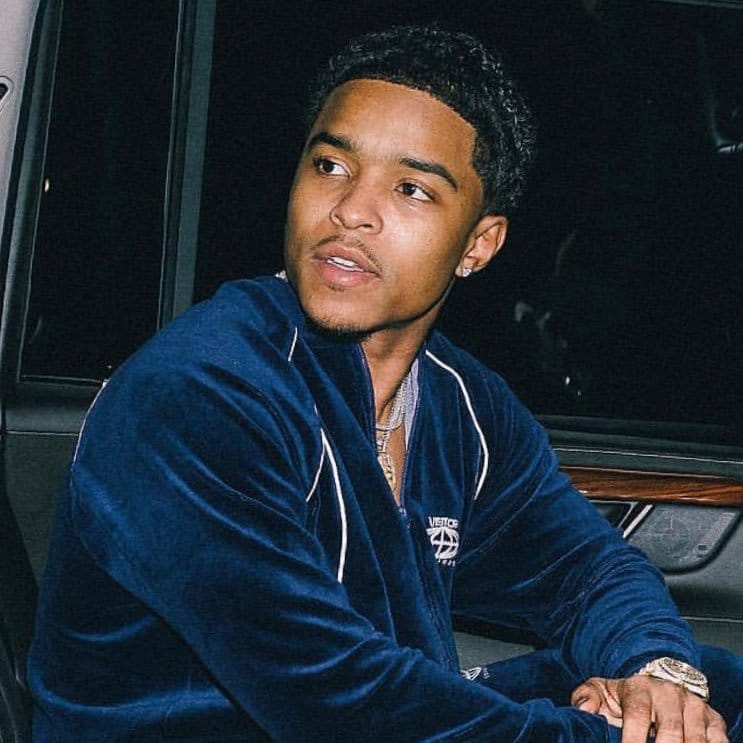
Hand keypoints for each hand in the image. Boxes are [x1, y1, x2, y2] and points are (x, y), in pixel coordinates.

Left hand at [570, 674, 727, 741]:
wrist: (656, 675)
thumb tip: (582, 710)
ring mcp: (694, 706)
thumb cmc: (625, 692)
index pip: (637, 715)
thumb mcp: (601, 689)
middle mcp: (670, 694)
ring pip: (696, 739)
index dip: (632, 739)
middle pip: (671, 731)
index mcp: (640, 688)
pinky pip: (720, 741)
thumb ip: (587, 698)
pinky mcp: (713, 719)